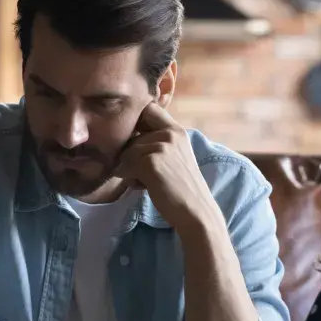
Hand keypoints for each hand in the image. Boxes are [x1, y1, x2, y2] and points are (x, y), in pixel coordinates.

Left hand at [117, 103, 217, 231]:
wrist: (196, 211)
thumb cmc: (183, 189)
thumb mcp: (175, 157)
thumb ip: (158, 143)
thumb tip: (127, 141)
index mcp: (177, 130)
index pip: (149, 109)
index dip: (137, 122)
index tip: (137, 140)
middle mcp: (170, 133)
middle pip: (132, 134)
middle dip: (131, 153)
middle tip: (141, 171)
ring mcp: (162, 146)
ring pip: (126, 151)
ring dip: (128, 168)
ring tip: (144, 181)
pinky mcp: (151, 162)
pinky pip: (125, 165)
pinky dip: (127, 177)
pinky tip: (142, 187)